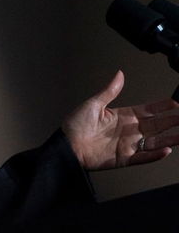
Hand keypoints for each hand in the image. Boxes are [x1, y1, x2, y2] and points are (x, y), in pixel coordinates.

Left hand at [61, 70, 178, 170]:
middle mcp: (129, 131)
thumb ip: (110, 90)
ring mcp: (128, 145)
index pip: (149, 110)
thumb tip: (119, 74)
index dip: (163, 106)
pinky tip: (166, 150)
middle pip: (157, 125)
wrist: (65, 146)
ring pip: (155, 141)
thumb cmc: (75, 126)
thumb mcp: (94, 104)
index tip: (176, 103)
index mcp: (123, 116)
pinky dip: (155, 155)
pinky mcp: (124, 158)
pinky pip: (143, 157)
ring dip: (171, 138)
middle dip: (173, 120)